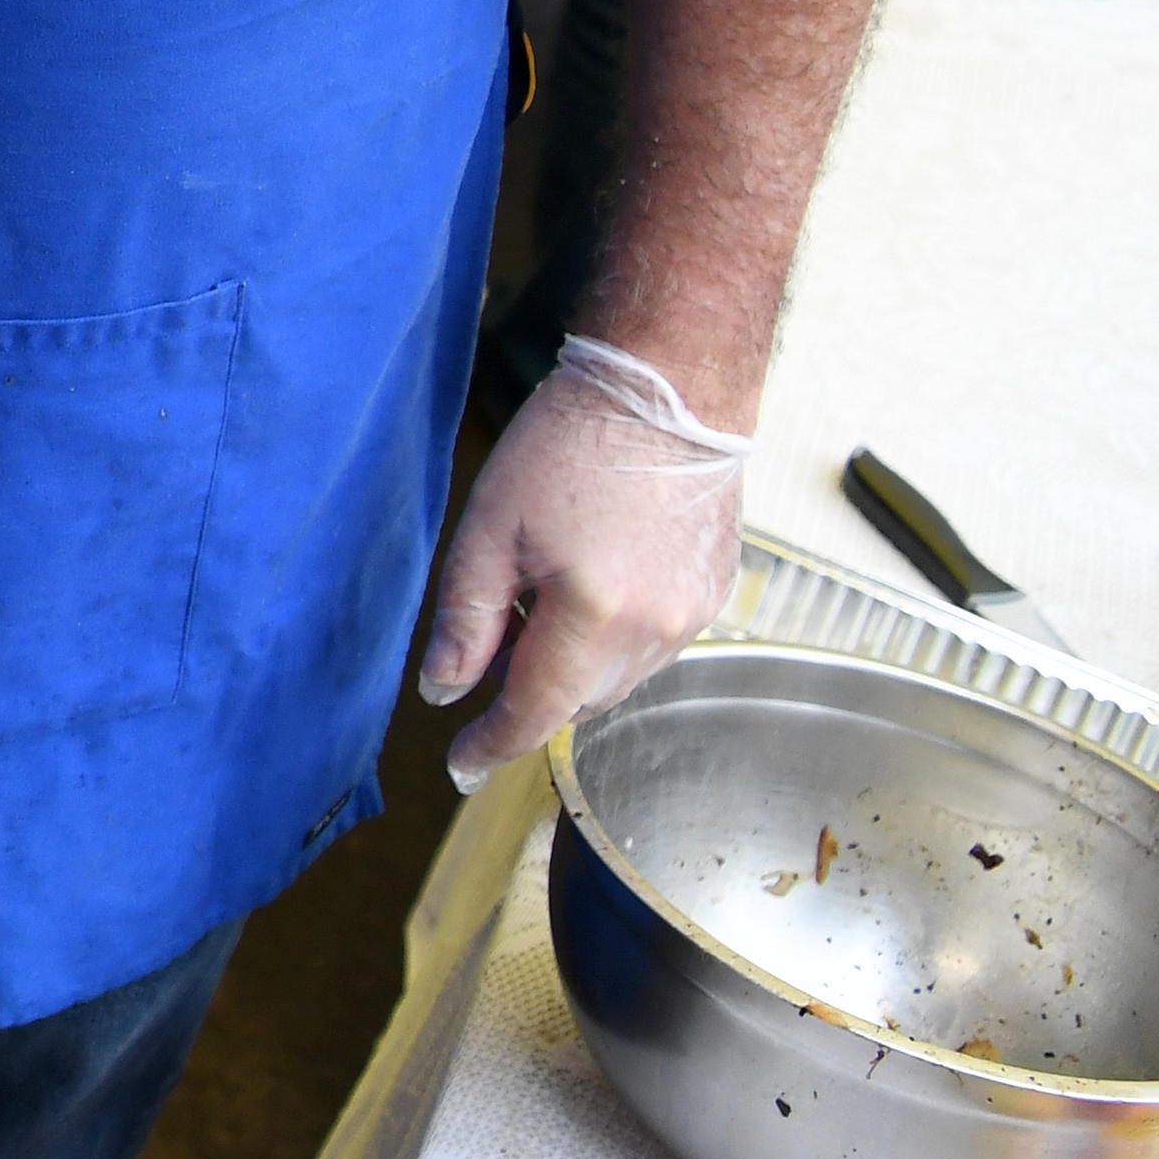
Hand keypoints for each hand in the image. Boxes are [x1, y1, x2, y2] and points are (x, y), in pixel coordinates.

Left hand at [417, 337, 750, 792]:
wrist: (667, 391)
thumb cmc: (571, 443)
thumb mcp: (490, 525)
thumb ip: (465, 618)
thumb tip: (445, 689)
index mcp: (595, 612)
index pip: (536, 711)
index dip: (493, 744)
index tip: (460, 766)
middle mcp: (656, 628)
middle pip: (576, 701)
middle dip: (527, 690)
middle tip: (489, 638)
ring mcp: (693, 616)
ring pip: (615, 680)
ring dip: (570, 666)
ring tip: (536, 597)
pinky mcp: (713, 597)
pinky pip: (650, 648)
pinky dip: (609, 641)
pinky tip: (586, 585)